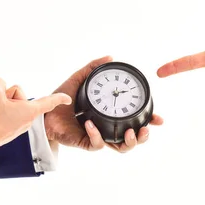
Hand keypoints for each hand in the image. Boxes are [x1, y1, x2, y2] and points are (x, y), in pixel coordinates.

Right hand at [0, 78, 70, 155]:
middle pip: (19, 96)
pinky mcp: (7, 132)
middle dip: (7, 95)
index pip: (47, 102)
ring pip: (10, 104)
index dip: (59, 98)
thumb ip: (0, 82)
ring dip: (0, 104)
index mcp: (28, 111)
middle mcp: (26, 121)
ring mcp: (16, 128)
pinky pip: (4, 114)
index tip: (68, 99)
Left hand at [44, 56, 163, 152]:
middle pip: (132, 139)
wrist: (45, 112)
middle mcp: (106, 128)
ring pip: (120, 148)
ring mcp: (98, 137)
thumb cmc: (62, 98)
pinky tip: (90, 124)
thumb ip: (93, 68)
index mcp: (109, 116)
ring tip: (130, 132)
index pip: (134, 120)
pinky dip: (96, 135)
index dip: (149, 122)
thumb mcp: (79, 79)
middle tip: (145, 130)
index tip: (159, 119)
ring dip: (128, 142)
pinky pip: (97, 144)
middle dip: (142, 137)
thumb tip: (110, 56)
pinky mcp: (86, 143)